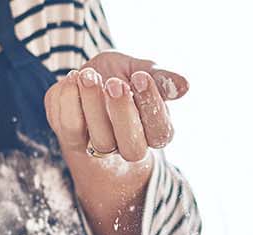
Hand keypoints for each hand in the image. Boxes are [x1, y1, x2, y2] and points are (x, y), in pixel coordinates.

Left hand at [43, 52, 189, 162]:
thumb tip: (184, 86)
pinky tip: (72, 78)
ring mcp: (99, 146)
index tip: (141, 76)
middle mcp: (129, 145)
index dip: (151, 105)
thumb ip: (161, 78)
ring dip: (92, 105)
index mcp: (153, 131)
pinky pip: (69, 128)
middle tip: (115, 83)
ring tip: (88, 74)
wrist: (86, 80)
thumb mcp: (142, 70)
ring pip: (100, 140)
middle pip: (132, 146)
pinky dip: (68, 101)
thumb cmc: (122, 76)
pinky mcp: (71, 139)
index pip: (159, 130)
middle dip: (123, 114)